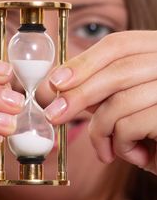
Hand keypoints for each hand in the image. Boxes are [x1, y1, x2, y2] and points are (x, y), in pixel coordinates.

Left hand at [45, 31, 156, 174]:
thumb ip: (95, 87)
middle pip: (117, 70)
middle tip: (53, 114)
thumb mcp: (120, 101)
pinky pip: (129, 127)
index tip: (55, 81)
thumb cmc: (150, 131)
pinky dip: (121, 146)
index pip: (118, 44)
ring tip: (105, 148)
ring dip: (100, 130)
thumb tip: (53, 85)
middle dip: (78, 94)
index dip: (83, 62)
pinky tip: (134, 155)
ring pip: (119, 102)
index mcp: (156, 50)